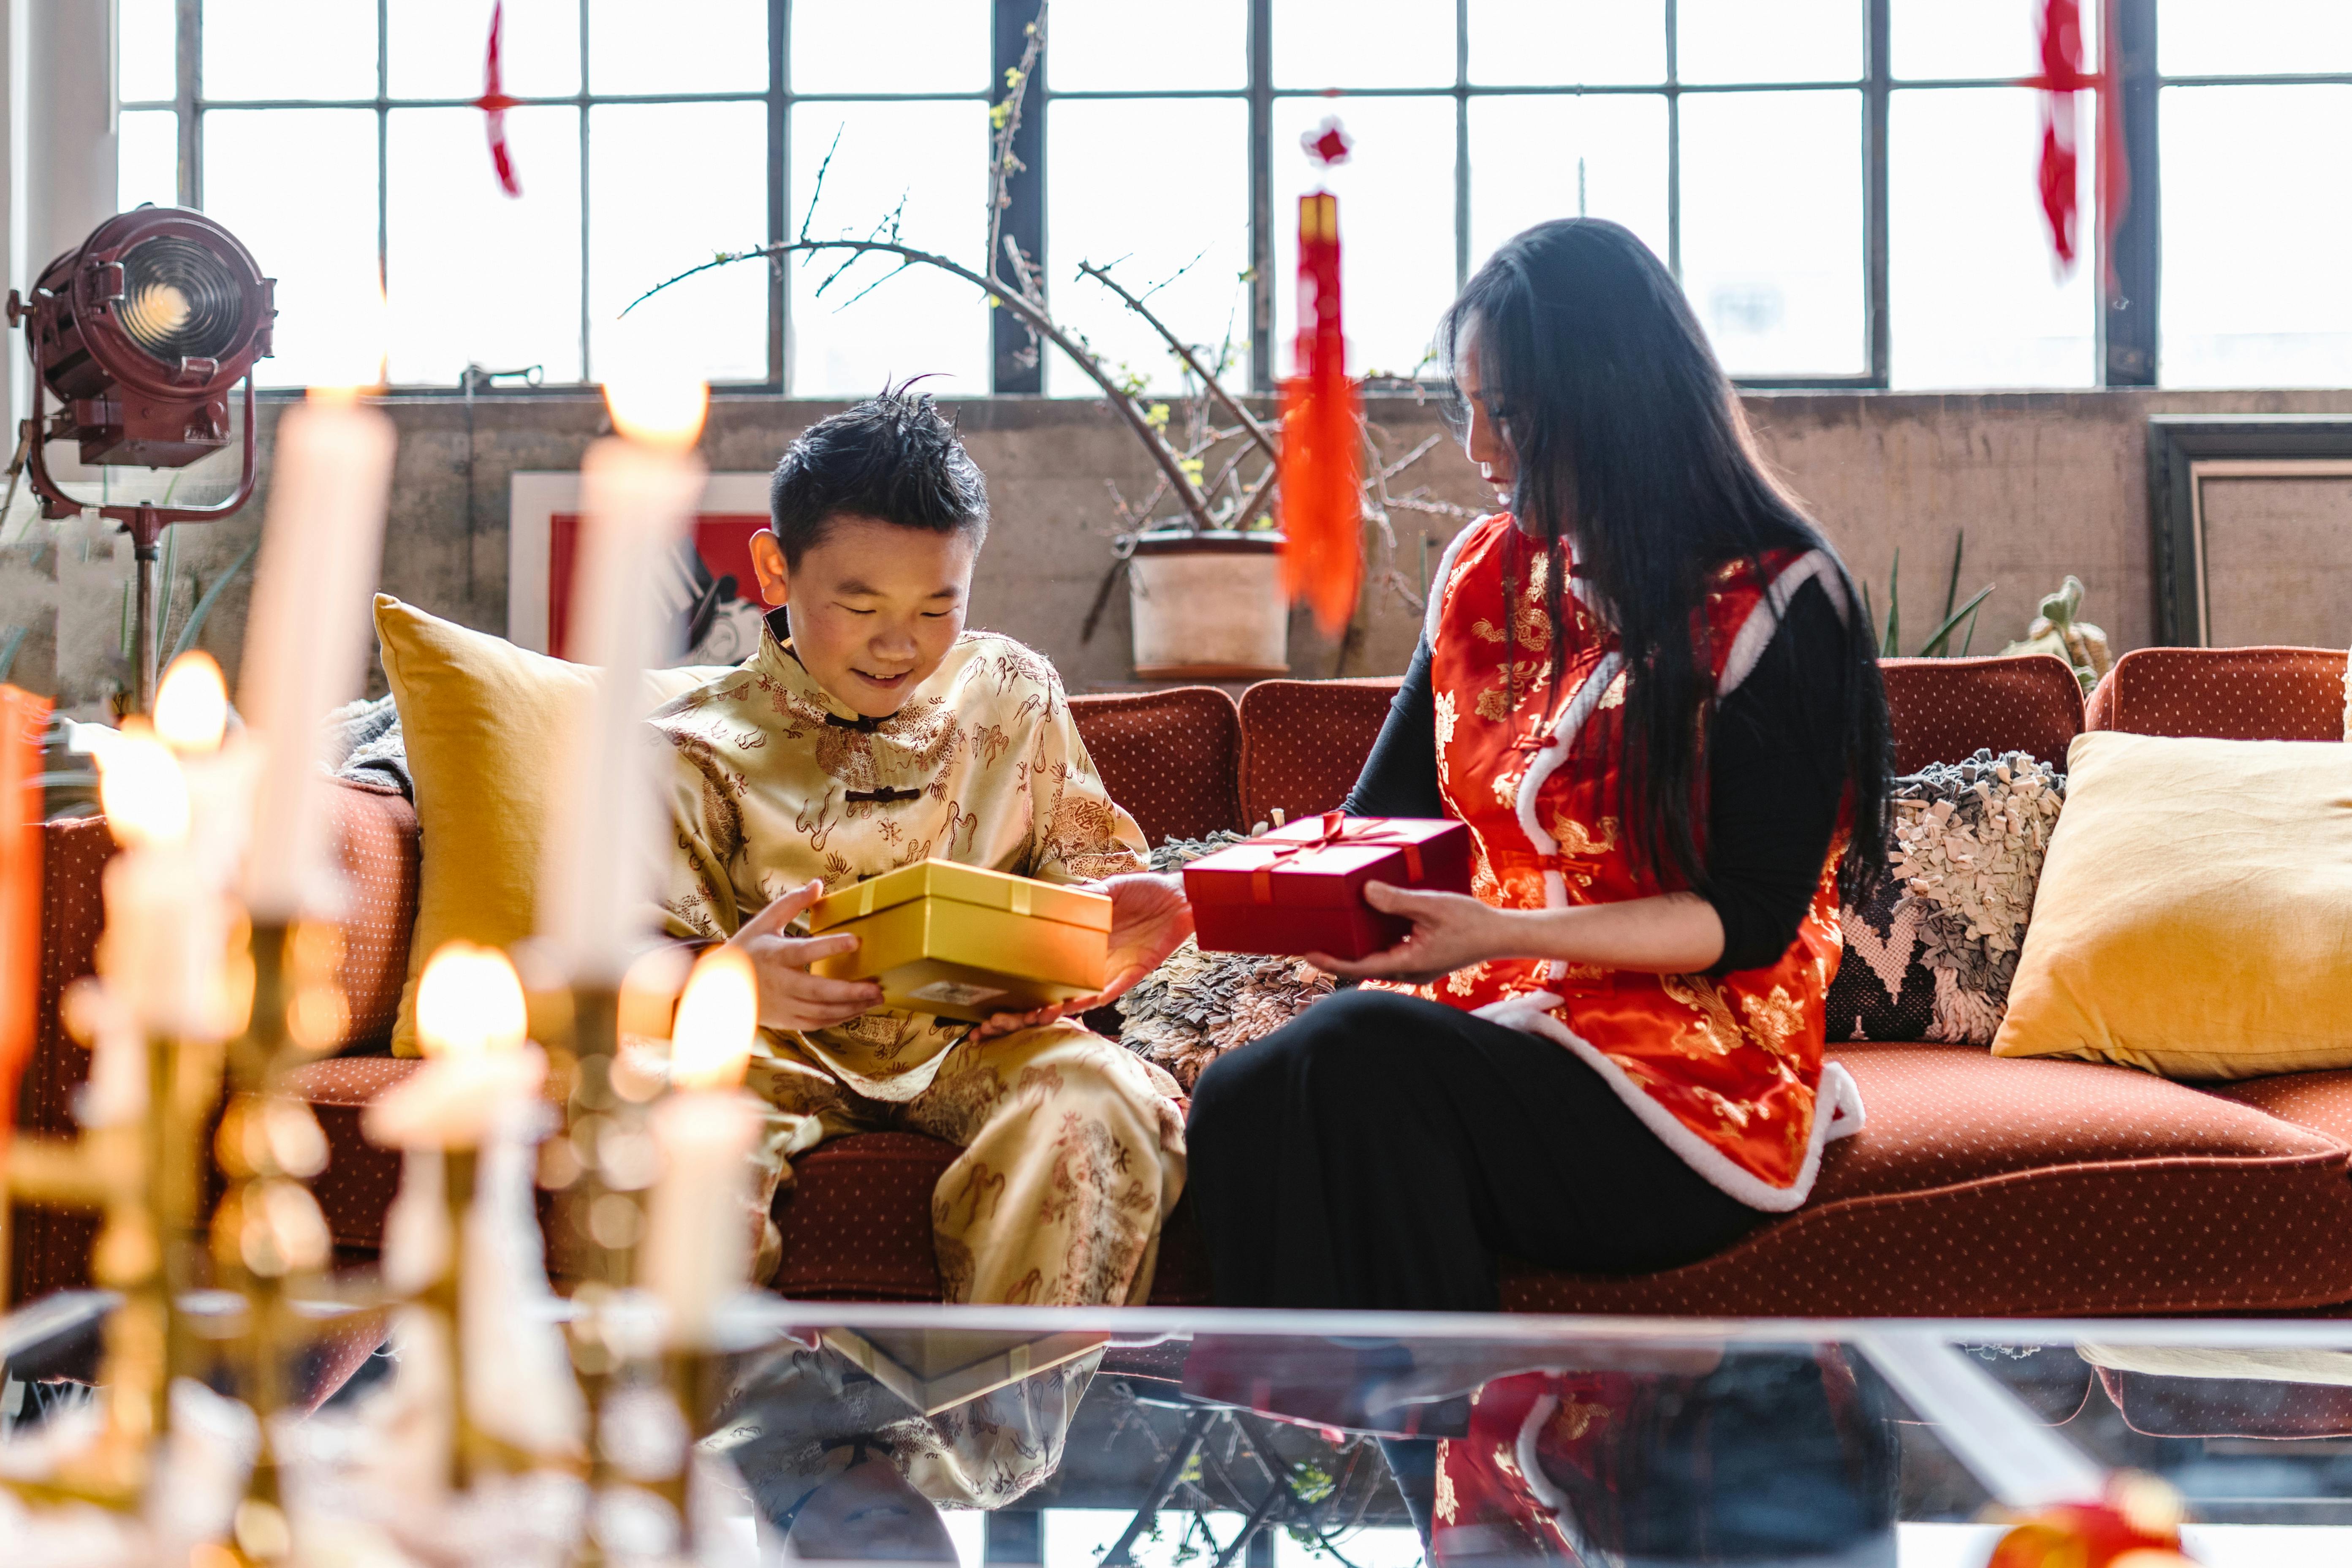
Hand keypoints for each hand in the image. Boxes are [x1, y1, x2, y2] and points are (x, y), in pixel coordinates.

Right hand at [725, 879, 883, 1031]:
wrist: (718, 988)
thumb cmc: (746, 950)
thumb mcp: (764, 922)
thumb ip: (792, 903)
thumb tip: (818, 885)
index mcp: (775, 955)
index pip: (805, 951)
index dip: (831, 946)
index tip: (856, 941)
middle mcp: (780, 983)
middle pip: (818, 991)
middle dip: (850, 991)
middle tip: (877, 987)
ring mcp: (783, 1005)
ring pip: (821, 1011)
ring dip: (851, 1007)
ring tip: (876, 998)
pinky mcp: (786, 1020)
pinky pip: (817, 1023)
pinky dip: (839, 1019)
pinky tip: (857, 1009)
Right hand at [969, 872, 1193, 1041]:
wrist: (1181, 898)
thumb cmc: (1142, 892)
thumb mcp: (1105, 890)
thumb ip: (1078, 897)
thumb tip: (1044, 897)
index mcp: (1072, 949)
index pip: (1033, 976)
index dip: (1007, 992)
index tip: (979, 1004)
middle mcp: (1082, 969)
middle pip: (1041, 1000)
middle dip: (1013, 1017)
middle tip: (985, 1028)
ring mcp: (1101, 977)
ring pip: (1064, 1005)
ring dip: (1041, 1014)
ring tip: (1017, 1019)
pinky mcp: (1124, 980)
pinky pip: (1098, 997)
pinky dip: (1078, 1002)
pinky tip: (1056, 1008)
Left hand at [1306, 881, 1517, 983]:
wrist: (1501, 935)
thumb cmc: (1471, 921)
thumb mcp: (1432, 905)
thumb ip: (1398, 900)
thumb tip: (1367, 891)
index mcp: (1409, 963)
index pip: (1361, 967)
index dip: (1333, 962)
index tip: (1309, 955)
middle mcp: (1409, 971)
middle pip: (1365, 967)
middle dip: (1340, 957)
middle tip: (1313, 943)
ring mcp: (1416, 968)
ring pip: (1378, 962)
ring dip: (1357, 951)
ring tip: (1335, 935)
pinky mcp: (1423, 960)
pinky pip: (1391, 955)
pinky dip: (1376, 945)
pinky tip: (1369, 928)